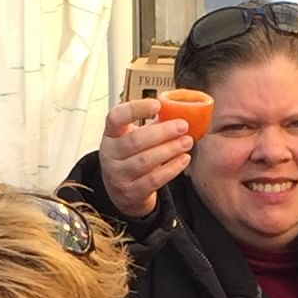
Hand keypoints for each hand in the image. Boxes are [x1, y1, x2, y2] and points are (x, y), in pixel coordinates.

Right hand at [96, 98, 195, 218]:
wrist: (122, 191)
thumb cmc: (131, 158)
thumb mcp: (134, 138)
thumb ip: (152, 125)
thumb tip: (178, 112)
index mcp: (111, 134)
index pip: (116, 117)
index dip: (135, 109)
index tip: (157, 105)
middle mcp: (110, 154)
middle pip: (135, 140)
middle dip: (162, 132)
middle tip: (183, 126)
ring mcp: (118, 175)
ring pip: (145, 160)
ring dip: (170, 149)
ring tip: (187, 142)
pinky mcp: (131, 192)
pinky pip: (153, 179)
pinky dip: (172, 168)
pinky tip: (184, 159)